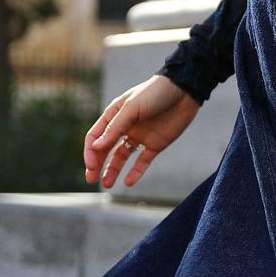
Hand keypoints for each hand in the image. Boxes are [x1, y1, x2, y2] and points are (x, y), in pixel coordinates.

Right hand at [83, 74, 201, 189]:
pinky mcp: (155, 144)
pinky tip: (129, 182)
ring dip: (112, 170)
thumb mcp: (133, 107)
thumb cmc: (156, 93)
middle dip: (97, 164)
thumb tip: (96, 147)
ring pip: (121, 157)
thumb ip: (115, 127)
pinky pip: (142, 161)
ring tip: (107, 184)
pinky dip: (135, 172)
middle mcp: (125, 127)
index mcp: (115, 114)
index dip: (90, 151)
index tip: (91, 165)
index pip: (95, 136)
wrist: (185, 91)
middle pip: (105, 149)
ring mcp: (139, 136)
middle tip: (91, 180)